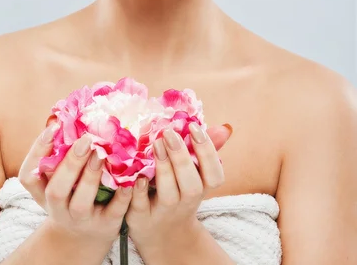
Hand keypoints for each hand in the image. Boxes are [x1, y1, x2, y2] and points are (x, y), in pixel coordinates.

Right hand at [18, 124, 132, 248]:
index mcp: (44, 192)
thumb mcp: (61, 177)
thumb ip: (62, 153)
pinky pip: (113, 213)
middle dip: (70, 164)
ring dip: (90, 177)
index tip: (54, 126)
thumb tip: (67, 113)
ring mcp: (82, 219)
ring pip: (81, 203)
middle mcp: (58, 208)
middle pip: (56, 190)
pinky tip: (129, 180)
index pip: (29, 175)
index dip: (38, 151)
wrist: (87, 235)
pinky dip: (122, 197)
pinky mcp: (106, 226)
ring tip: (101, 154)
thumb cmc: (73, 192)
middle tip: (85, 140)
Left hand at [125, 123, 231, 253]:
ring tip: (156, 143)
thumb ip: (205, 151)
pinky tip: (138, 173)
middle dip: (182, 157)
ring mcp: (163, 212)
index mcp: (201, 189)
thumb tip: (224, 128)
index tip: (194, 127)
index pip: (214, 176)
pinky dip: (139, 190)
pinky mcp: (141, 218)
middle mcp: (185, 203)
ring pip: (168, 194)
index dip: (208, 152)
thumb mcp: (195, 176)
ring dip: (163, 168)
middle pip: (191, 186)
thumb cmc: (179, 195)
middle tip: (169, 133)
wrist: (161, 236)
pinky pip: (141, 206)